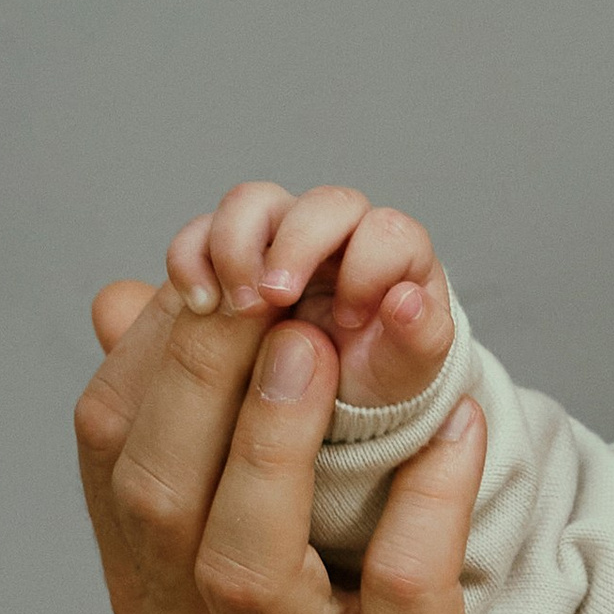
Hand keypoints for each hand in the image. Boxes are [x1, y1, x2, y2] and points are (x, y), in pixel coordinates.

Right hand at [77, 276, 561, 613]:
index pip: (111, 454)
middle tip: (259, 280)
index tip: (205, 263)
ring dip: (274, 444)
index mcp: (161, 600)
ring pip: (246, 564)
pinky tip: (462, 426)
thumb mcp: (252, 572)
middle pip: (160, 498)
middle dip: (199, 374)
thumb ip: (200, 443)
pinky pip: (407, 598)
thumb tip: (124, 301)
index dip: (150, 350)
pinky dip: (428, 504)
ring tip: (320, 342)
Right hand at [164, 180, 451, 411]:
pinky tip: (201, 303)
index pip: (388, 230)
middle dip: (297, 248)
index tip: (349, 321)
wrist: (321, 412)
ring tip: (236, 306)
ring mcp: (281, 238)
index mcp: (393, 255)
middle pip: (323, 204)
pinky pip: (202, 231)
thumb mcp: (401, 375)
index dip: (367, 269)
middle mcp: (339, 235)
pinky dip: (192, 258)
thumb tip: (408, 300)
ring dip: (238, 247)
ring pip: (255, 201)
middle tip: (275, 301)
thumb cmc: (371, 383)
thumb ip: (420, 339)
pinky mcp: (232, 255)